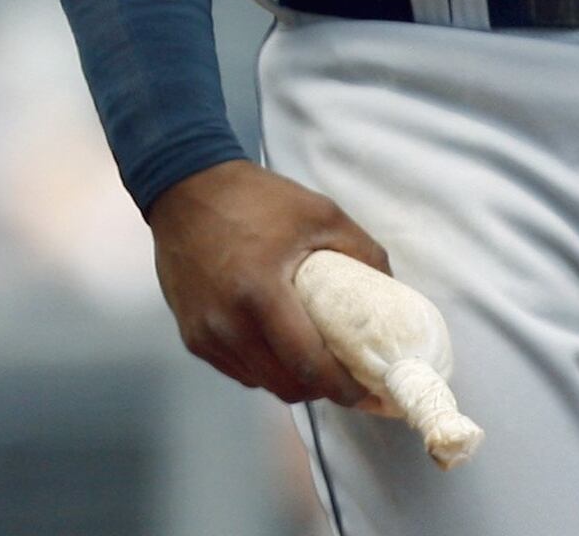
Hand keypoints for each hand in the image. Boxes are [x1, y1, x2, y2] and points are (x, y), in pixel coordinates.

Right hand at [143, 161, 391, 407]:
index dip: (342, 388)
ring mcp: (204, 332)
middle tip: (342, 377)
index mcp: (260, 293)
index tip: (366, 392)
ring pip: (260, 382)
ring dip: (289, 380)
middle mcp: (227, 323)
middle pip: (285, 385)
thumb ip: (363, 253)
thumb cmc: (255, 199)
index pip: (307, 364)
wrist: (183, 186)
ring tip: (310, 361)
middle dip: (320, 389)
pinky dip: (261, 368)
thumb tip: (394, 296)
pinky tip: (274, 346)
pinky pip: (236, 369)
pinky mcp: (190, 334)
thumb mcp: (320, 213)